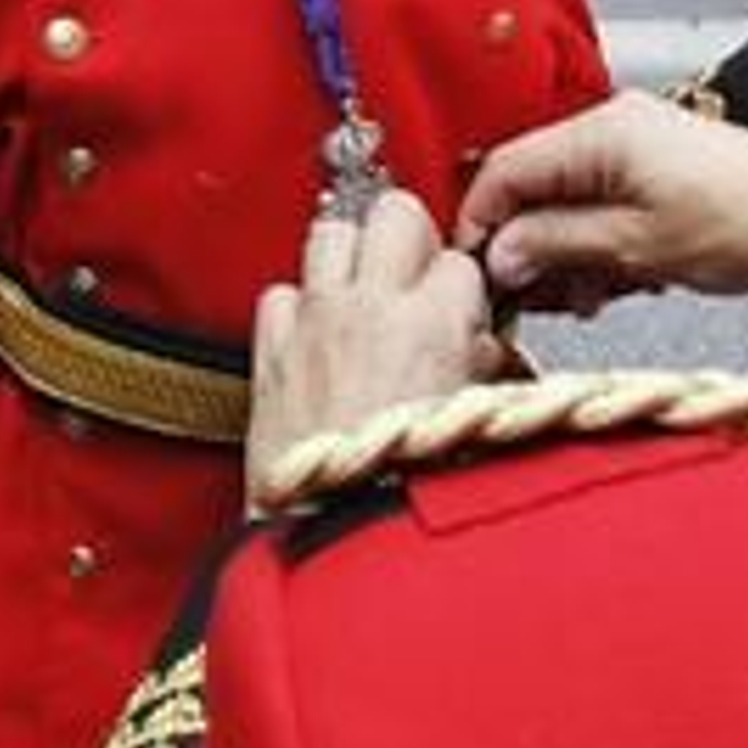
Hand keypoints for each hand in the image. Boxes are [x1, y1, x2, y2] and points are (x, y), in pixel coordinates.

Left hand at [247, 190, 500, 505]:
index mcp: (433, 324)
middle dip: (408, 237)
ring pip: (329, 232)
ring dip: (349, 256)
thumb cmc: (400, 497)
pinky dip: (296, 307)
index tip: (459, 311)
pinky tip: (313, 335)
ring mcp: (316, 322)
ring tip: (361, 291)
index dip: (462, 286)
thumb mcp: (473, 424)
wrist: (331, 534)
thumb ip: (477, 370)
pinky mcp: (269, 350)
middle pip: (394, 214)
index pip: (459, 261)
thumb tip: (476, 350)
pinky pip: (279, 293)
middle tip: (412, 274)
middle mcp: (370, 309)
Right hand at [456, 89, 747, 308]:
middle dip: (530, 245)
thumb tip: (501, 253)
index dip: (482, 221)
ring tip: (589, 294)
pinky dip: (599, 242)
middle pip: (534, 184)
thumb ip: (557, 244)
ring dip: (567, 251)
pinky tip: (615, 279)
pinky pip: (602, 201)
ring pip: (567, 199)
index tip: (477, 268)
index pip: (507, 167)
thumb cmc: (747, 222)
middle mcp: (614, 126)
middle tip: (536, 295)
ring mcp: (636, 144)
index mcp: (602, 131)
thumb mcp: (636, 246)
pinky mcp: (657, 166)